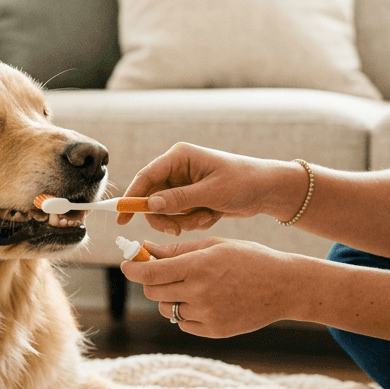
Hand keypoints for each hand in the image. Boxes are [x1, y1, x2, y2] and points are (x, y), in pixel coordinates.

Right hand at [115, 143, 294, 233]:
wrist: (268, 191)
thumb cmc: (244, 182)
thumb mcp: (212, 192)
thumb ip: (179, 199)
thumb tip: (151, 204)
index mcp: (179, 157)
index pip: (146, 177)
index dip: (131, 197)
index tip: (121, 218)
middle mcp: (177, 169)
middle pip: (152, 199)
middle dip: (165, 217)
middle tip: (177, 230)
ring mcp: (183, 184)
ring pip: (165, 211)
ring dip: (184, 221)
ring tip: (207, 217)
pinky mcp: (190, 198)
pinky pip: (179, 216)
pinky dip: (194, 221)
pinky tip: (213, 215)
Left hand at [120, 238, 302, 336]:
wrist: (285, 286)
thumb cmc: (248, 258)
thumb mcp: (213, 245)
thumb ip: (177, 250)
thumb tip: (145, 249)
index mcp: (199, 266)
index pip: (150, 273)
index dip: (133, 269)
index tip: (128, 264)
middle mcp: (200, 293)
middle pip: (153, 293)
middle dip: (151, 282)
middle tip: (160, 273)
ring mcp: (207, 315)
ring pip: (167, 309)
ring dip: (168, 298)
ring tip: (190, 286)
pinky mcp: (214, 331)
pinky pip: (183, 323)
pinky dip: (186, 312)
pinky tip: (205, 300)